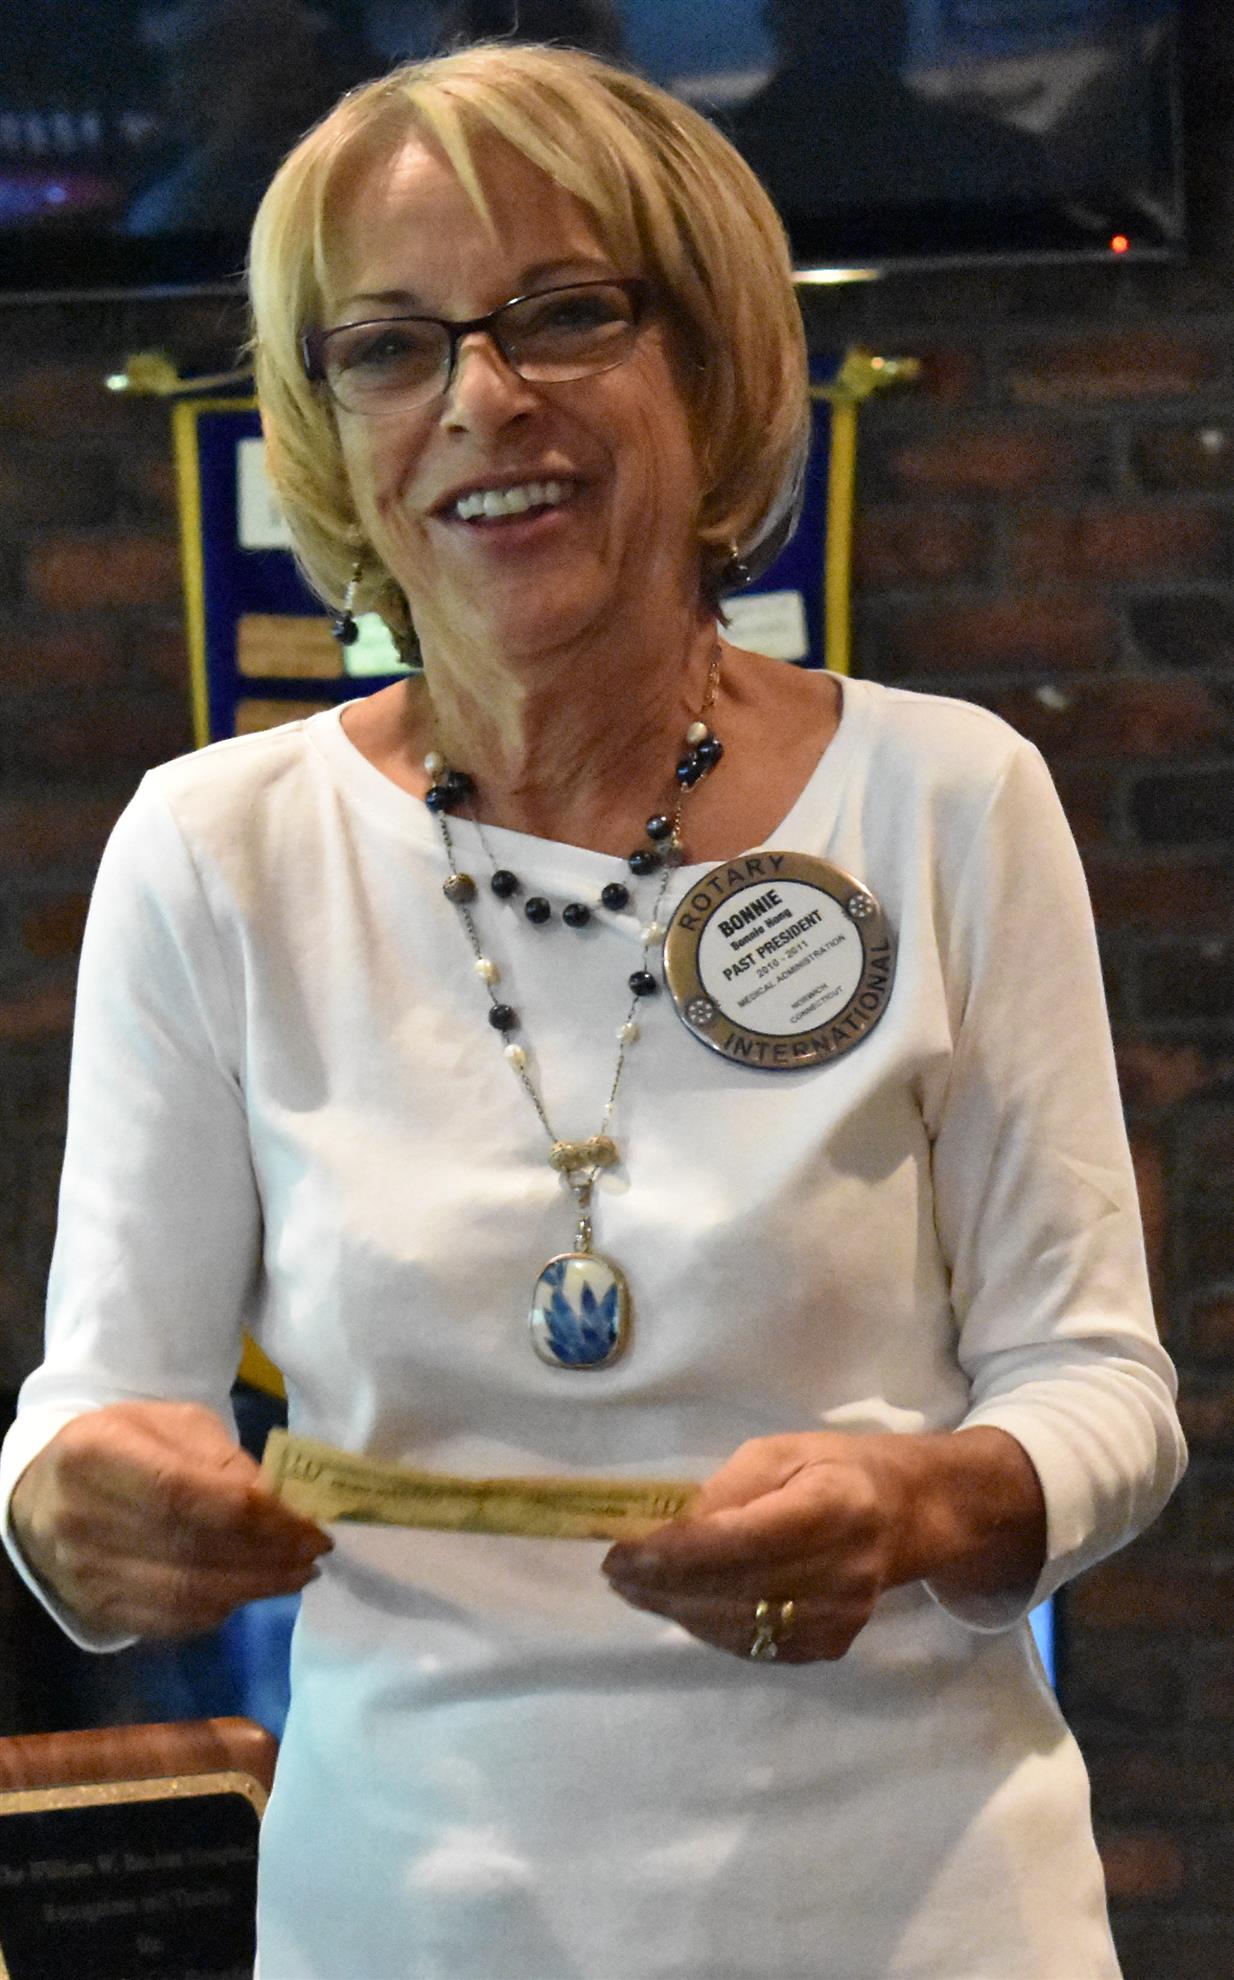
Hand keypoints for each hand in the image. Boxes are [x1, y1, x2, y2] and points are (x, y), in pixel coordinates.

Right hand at [9, 1401, 331, 1639]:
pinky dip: (222, 1608)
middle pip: (190, 1550)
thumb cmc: (123, 1445)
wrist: (46, 1492)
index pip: (186, 1494)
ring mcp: (85, 1573)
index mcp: (96, 1454)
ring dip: (254, 1588)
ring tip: (297, 1573)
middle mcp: (81, 1519)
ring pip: (184, 1595)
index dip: (256, 1515)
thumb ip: (222, 1457)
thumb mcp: (170, 1424)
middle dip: (267, 1555)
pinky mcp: (96, 1610)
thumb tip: (279, 1502)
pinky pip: (171, 1621)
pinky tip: (252, 1589)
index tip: (309, 1522)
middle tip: (314, 1552)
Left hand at [602, 1433, 908, 1663]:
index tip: (620, 1551)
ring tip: (635, 1587)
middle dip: (661, 1584)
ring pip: (735, 1626)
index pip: (738, 1541)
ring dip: (675, 1609)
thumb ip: (726, 1490)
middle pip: (731, 1590)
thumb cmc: (835, 1469)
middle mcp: (841, 1571)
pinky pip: (752, 1645)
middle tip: (614, 1572)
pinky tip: (680, 1604)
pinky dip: (707, 1626)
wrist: (907, 1516)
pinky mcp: (830, 1646)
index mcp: (832, 1508)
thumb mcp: (780, 1453)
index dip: (673, 1552)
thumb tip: (669, 1528)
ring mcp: (838, 1618)